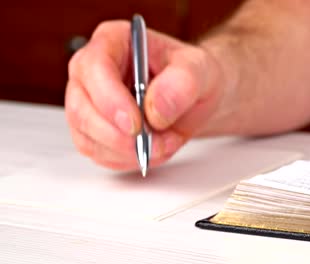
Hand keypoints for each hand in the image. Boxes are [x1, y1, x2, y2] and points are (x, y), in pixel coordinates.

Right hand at [65, 21, 223, 169]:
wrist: (193, 98)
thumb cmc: (191, 75)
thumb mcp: (199, 69)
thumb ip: (183, 83)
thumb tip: (155, 108)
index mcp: (113, 41)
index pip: (95, 67)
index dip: (111, 100)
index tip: (136, 124)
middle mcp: (91, 71)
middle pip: (81, 108)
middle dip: (119, 135)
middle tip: (154, 143)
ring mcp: (88, 102)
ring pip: (87, 137)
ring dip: (127, 151)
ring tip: (163, 144)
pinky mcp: (92, 130)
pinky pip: (98, 153)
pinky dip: (127, 159)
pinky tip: (151, 149)